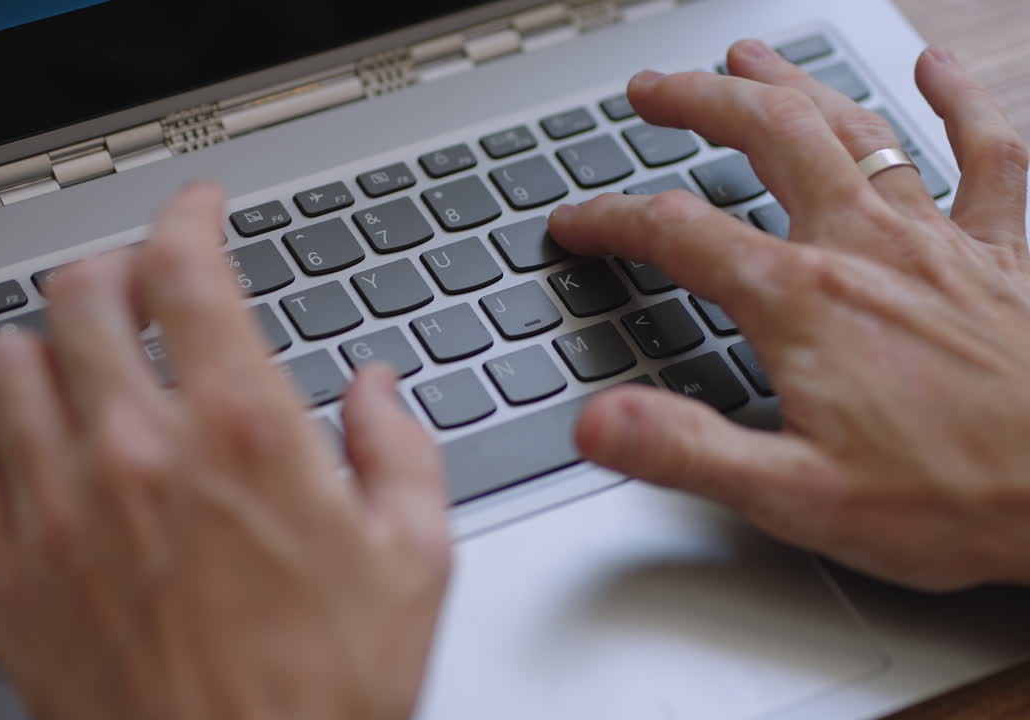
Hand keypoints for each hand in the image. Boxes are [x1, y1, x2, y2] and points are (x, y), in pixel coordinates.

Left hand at [0, 184, 450, 719]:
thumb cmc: (325, 695)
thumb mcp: (415, 560)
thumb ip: (402, 450)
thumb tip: (377, 390)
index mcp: (244, 434)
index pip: (188, 268)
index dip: (189, 214)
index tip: (196, 211)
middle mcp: (139, 453)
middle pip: (82, 293)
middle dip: (115, 272)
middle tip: (139, 292)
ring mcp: (59, 509)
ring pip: (3, 362)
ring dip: (44, 349)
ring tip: (77, 370)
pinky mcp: (6, 574)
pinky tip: (20, 457)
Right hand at [550, 41, 1029, 590]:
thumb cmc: (952, 500)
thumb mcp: (793, 496)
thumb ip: (685, 450)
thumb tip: (596, 422)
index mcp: (803, 303)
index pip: (679, 234)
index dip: (612, 220)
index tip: (575, 222)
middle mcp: (865, 250)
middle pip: (768, 140)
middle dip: (700, 103)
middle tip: (653, 92)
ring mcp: (936, 243)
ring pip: (855, 130)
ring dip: (794, 87)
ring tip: (749, 59)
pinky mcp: (1001, 255)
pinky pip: (987, 154)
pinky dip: (961, 104)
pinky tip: (935, 68)